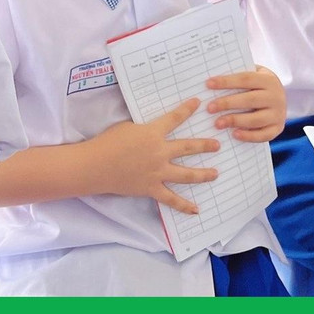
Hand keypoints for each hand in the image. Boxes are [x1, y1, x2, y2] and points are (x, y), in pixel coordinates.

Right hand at [93, 97, 220, 214]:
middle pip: (188, 148)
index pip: (175, 118)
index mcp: (153, 133)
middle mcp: (160, 152)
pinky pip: (171, 199)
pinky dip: (184, 206)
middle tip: (217, 145)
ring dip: (203, 174)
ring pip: (186, 174)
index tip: (198, 103)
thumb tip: (153, 130)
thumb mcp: (128, 127)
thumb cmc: (108, 142)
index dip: (187, 109)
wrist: (96, 165)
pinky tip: (196, 210)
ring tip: (215, 173)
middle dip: (205, 145)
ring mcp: (157, 172)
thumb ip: (144, 129)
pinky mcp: (152, 188)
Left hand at [205, 65, 286, 141]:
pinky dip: (248, 136)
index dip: (226, 81)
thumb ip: (237, 78)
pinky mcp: (278, 129)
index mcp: (269, 79)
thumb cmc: (257, 85)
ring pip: (256, 119)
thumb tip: (211, 82)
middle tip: (210, 108)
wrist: (279, 98)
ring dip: (235, 121)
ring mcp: (278, 114)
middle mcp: (276, 97)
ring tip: (217, 124)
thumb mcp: (253, 76)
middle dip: (227, 103)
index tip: (208, 84)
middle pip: (250, 100)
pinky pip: (263, 135)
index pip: (246, 79)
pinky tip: (234, 134)